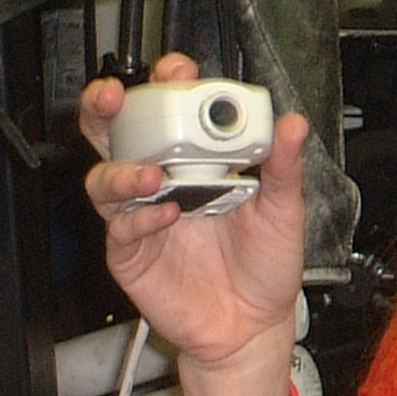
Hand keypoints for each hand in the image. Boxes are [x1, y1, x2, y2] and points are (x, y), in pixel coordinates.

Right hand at [81, 53, 309, 395]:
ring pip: (104, 179)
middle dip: (106, 107)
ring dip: (122, 170)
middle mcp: (162, 181)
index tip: (178, 72)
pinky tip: (165, 215)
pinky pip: (120, 229)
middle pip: (115, 134)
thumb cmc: (265, 263)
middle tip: (115, 95)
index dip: (167, 85)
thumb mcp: (283, 210)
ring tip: (152, 174)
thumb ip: (284, 168)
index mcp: (197, 160)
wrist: (254, 324)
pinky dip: (139, 219)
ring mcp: (141, 217)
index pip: (170, 110)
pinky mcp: (131, 255)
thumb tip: (292, 124)